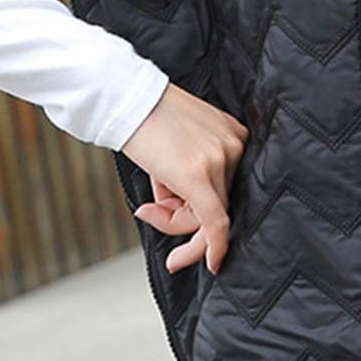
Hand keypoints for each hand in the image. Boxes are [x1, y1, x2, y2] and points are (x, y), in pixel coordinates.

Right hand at [120, 82, 248, 275]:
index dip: (207, 214)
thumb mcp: (176, 146)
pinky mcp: (200, 174)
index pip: (225, 186)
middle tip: (150, 212)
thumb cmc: (145, 118)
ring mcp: (221, 158)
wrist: (125, 97)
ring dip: (173, 220)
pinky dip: (212, 247)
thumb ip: (187, 176)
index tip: (205, 242)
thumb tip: (177, 211)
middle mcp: (235, 145)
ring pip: (206, 215)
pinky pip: (214, 222)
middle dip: (183, 216)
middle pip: (217, 202)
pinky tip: (211, 263)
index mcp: (233, 135)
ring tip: (148, 202)